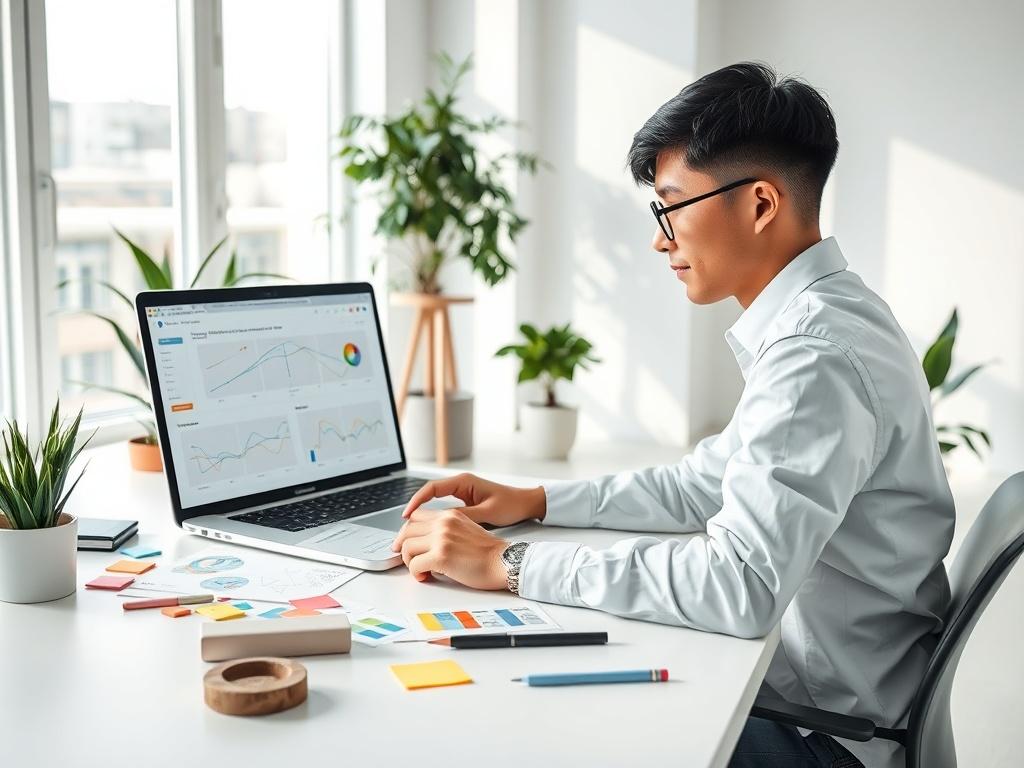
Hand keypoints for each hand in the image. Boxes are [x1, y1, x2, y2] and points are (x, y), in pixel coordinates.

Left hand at [390, 507, 508, 588]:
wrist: (505, 562)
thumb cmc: (490, 552)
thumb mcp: (467, 529)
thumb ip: (446, 530)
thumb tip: (426, 542)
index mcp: (450, 515)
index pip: (416, 516)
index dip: (408, 531)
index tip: (407, 542)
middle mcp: (444, 523)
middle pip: (407, 529)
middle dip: (404, 547)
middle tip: (409, 559)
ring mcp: (442, 538)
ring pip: (407, 546)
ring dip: (409, 561)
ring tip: (420, 569)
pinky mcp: (442, 556)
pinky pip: (415, 564)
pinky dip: (416, 573)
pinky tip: (425, 576)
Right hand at [400, 472, 546, 527]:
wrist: (526, 503)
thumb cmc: (511, 504)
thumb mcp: (487, 512)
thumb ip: (465, 516)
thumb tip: (443, 524)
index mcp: (463, 482)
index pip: (431, 489)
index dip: (416, 501)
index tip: (407, 516)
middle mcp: (460, 485)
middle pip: (428, 494)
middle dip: (414, 509)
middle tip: (403, 527)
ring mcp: (461, 493)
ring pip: (434, 502)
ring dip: (422, 514)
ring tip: (410, 531)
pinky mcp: (464, 502)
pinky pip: (442, 507)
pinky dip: (433, 517)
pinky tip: (427, 530)